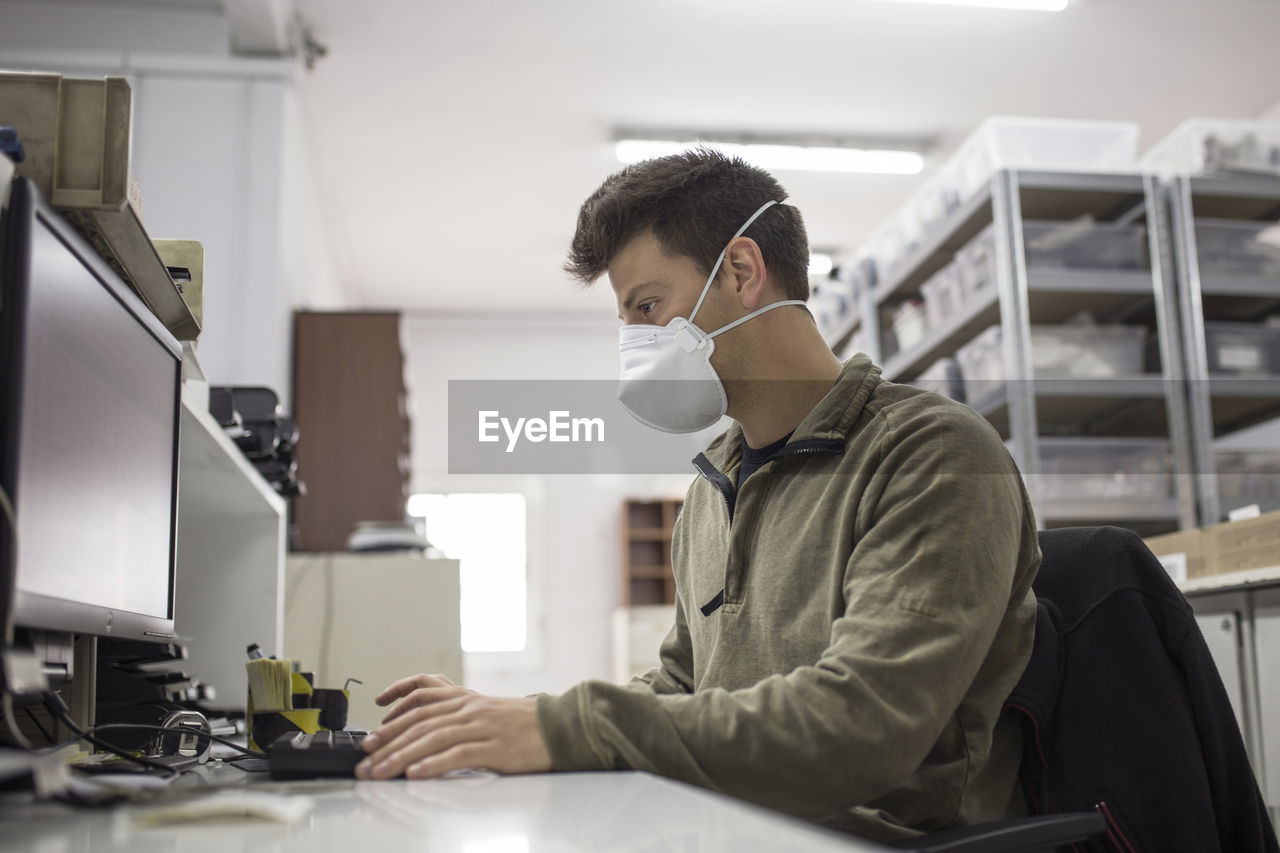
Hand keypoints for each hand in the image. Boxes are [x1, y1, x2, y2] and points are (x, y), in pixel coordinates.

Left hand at [354, 673, 550, 779]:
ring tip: (381, 771)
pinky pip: (457, 755)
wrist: (560, 727)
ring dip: (401, 756)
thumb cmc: (523, 723)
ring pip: (432, 738)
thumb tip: (423, 731)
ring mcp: (482, 726)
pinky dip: (433, 765)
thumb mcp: (487, 709)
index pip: (420, 698)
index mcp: (466, 697)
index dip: (393, 712)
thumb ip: (457, 713)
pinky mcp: (495, 747)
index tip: (372, 730)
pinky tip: (415, 774)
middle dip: (388, 741)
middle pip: (419, 721)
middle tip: (365, 758)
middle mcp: (469, 708)